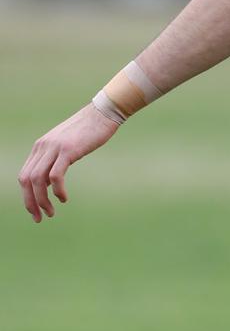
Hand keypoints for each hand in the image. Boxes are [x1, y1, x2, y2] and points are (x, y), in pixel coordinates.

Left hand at [18, 103, 118, 221]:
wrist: (103, 113)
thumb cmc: (89, 130)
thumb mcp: (66, 145)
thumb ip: (54, 160)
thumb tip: (48, 182)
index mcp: (41, 146)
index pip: (25, 175)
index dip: (27, 196)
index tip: (36, 210)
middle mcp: (43, 146)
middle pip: (27, 180)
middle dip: (31, 202)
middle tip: (40, 217)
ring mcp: (54, 147)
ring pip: (38, 180)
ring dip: (42, 201)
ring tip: (51, 212)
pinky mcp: (68, 150)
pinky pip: (55, 176)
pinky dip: (57, 191)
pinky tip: (64, 198)